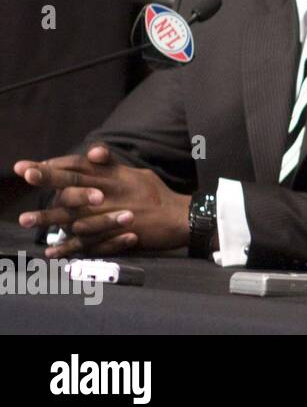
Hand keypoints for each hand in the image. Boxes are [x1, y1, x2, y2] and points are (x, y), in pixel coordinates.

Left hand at [14, 144, 190, 257]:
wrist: (180, 219)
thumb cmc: (159, 195)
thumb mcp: (137, 174)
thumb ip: (112, 166)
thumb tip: (94, 154)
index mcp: (114, 177)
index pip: (81, 165)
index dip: (57, 163)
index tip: (33, 164)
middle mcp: (110, 193)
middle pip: (74, 183)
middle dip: (48, 178)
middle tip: (25, 173)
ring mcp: (110, 215)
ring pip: (74, 214)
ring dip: (48, 216)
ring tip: (25, 219)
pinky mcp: (114, 236)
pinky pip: (87, 243)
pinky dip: (68, 248)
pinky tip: (51, 252)